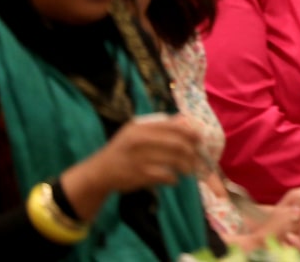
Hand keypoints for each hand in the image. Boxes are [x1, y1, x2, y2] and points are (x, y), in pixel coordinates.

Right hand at [60, 114, 201, 219]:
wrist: (99, 172)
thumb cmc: (123, 149)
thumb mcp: (135, 131)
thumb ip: (158, 125)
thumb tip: (184, 119)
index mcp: (140, 126)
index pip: (172, 126)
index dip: (189, 132)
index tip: (199, 138)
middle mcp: (139, 140)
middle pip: (176, 144)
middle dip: (191, 151)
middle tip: (196, 158)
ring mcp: (139, 158)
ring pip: (173, 160)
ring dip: (185, 166)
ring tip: (188, 169)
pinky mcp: (139, 175)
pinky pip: (165, 176)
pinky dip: (173, 178)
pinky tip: (174, 179)